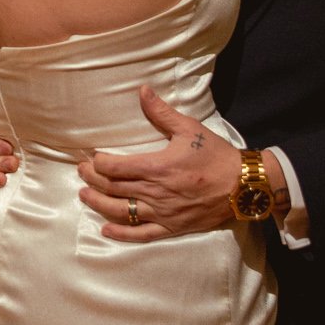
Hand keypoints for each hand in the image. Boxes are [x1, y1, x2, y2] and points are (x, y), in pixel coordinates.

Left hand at [77, 88, 245, 240]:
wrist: (243, 186)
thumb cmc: (216, 155)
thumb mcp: (189, 128)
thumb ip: (161, 112)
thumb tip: (142, 90)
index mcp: (157, 167)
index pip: (115, 167)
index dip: (98, 163)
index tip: (91, 157)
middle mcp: (155, 192)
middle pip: (113, 188)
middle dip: (92, 179)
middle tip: (81, 171)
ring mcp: (162, 213)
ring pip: (122, 211)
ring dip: (98, 204)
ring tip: (84, 196)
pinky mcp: (172, 227)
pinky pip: (142, 234)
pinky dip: (122, 233)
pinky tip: (106, 230)